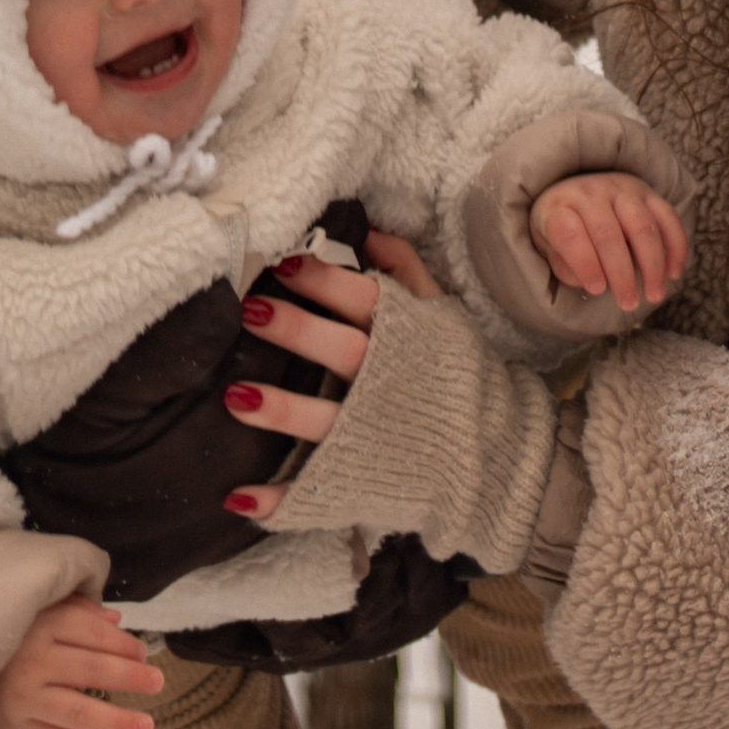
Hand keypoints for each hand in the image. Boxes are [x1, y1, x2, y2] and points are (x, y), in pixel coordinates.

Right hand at [0, 595, 162, 728]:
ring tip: (146, 725)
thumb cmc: (3, 626)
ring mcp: (20, 696)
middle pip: (91, 669)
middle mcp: (31, 660)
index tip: (144, 653)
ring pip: (76, 710)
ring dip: (115, 719)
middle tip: (158, 682)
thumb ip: (77, 608)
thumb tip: (116, 621)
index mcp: (40, 624)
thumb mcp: (37, 605)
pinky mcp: (10, 724)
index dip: (124, 644)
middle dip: (130, 677)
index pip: (93, 634)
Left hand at [220, 230, 443, 524]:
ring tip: (235, 397)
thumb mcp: (442, 313)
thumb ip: (405, 269)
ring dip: (281, 412)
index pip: (364, 299)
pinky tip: (237, 497)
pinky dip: (279, 500)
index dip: (325, 278)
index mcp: (407, 338)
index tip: (286, 262)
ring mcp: (373, 438)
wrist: (493, 457)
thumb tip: (367, 228)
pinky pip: (317, 493)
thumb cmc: (459, 376)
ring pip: (326, 422)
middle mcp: (388, 385)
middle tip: (252, 310)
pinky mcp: (363, 481)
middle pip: (341, 352)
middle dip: (297, 331)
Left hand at [529, 170, 685, 314]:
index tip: (597, 290)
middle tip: (629, 304)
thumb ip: (567, 267)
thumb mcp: (551, 248)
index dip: (585, 263)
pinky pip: (667, 217)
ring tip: (654, 295)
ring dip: (652, 264)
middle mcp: (590, 193)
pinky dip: (675, 247)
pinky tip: (673, 274)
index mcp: (559, 207)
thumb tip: (597, 281)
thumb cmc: (565, 230)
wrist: (579, 192)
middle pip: (607, 233)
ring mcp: (620, 189)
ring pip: (642, 225)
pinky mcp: (647, 193)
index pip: (569, 234)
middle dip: (621, 273)